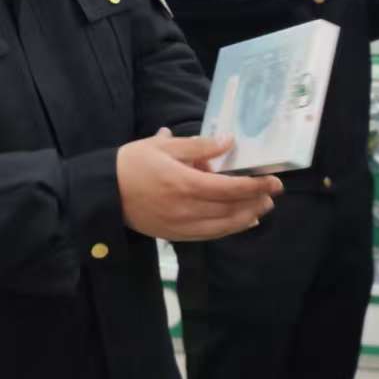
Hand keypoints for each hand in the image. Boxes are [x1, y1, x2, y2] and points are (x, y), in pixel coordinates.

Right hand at [117, 128, 282, 242]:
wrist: (104, 192)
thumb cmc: (133, 164)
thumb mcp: (163, 146)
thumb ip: (199, 146)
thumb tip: (229, 142)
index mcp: (183, 182)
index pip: (229, 188)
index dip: (255, 186)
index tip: (274, 182)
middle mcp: (185, 208)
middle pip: (230, 209)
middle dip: (255, 202)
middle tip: (272, 194)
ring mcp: (180, 225)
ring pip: (223, 226)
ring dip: (246, 218)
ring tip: (261, 208)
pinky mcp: (175, 235)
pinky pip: (209, 235)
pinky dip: (229, 229)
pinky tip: (241, 222)